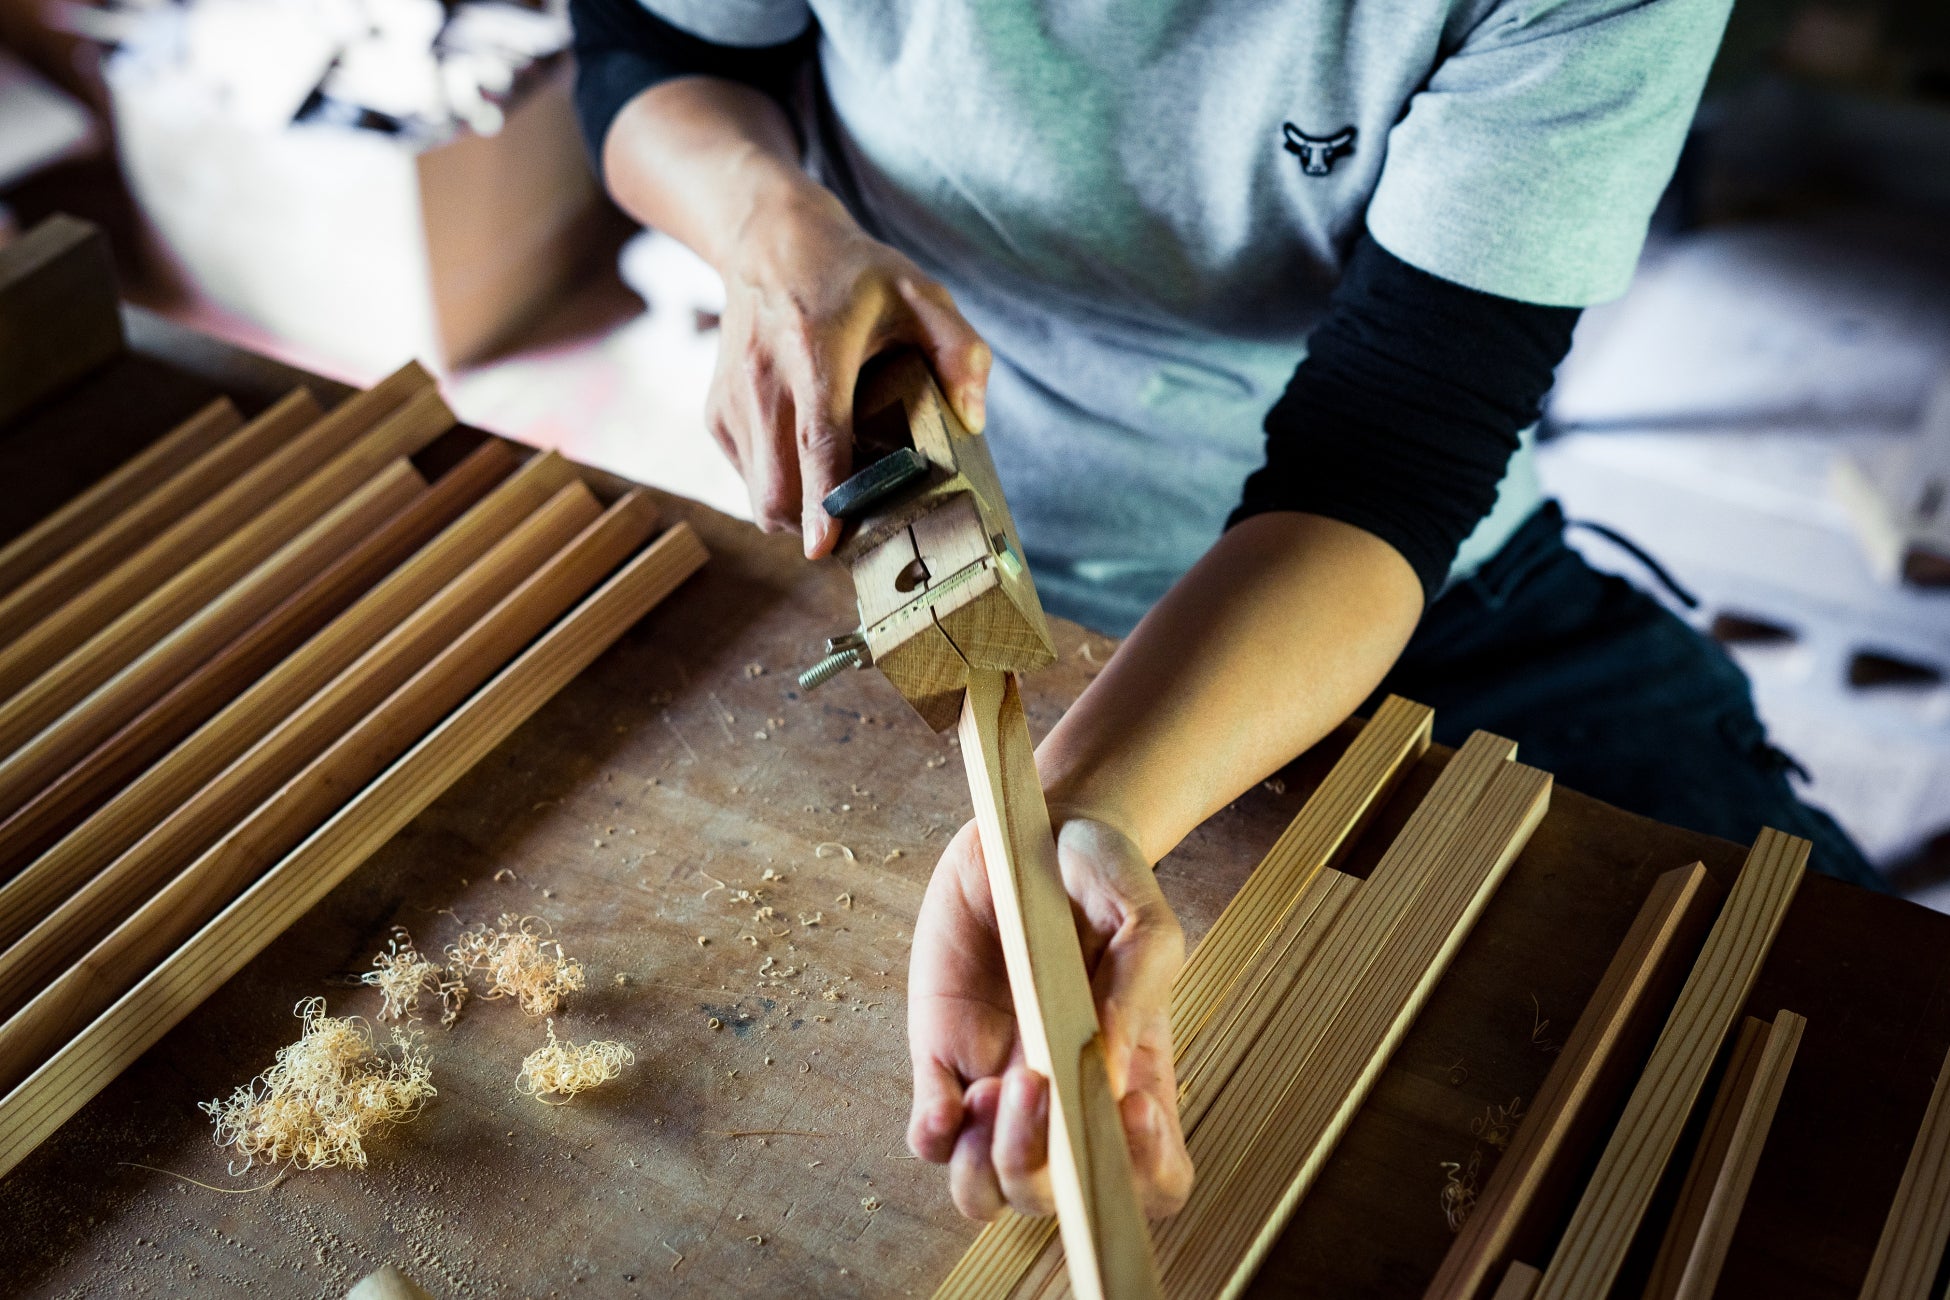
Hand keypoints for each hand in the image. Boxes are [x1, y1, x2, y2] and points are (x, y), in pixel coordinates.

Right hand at [707, 175, 990, 557]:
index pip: (819, 437)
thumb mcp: (920, 294)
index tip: (824, 546)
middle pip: (779, 485)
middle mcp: (765, 378)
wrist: (767, 240)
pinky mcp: (716, 413)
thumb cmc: (854, 273)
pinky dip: (777, 487)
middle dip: (815, 525)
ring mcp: (733, 399)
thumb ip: (960, 352)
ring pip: (758, 493)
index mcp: (817, 350)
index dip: (822, 498)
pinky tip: (807, 460)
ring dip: (797, 513)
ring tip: (837, 496)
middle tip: (861, 527)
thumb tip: (973, 420)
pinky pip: (747, 477)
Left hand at [906, 814, 1193, 1219]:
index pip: (1154, 1179)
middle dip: (1042, 1167)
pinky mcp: (941, 1059)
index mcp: (1131, 1076)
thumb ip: (1137, 985)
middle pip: (1056, 1198)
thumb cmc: (1100, 877)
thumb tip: (1105, 1071)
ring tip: (994, 1090)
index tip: (1130, 1107)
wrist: (1035, 833)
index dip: (1146, 1172)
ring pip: (988, 1192)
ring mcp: (999, 1086)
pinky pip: (930, 1136)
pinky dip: (935, 1135)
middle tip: (1036, 1080)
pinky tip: (948, 1094)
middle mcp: (1066, 1099)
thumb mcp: (1140, 913)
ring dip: (990, 1165)